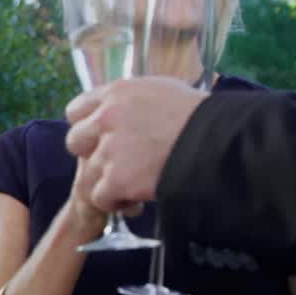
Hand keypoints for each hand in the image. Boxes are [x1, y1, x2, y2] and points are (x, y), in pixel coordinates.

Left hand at [65, 77, 208, 211]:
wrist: (221, 143)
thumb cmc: (202, 117)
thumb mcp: (163, 91)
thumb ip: (133, 100)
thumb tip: (124, 107)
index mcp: (117, 93)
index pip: (76, 110)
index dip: (87, 127)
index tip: (99, 138)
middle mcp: (107, 118)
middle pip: (74, 142)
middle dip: (91, 155)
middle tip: (114, 164)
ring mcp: (110, 150)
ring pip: (86, 173)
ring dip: (105, 183)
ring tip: (128, 187)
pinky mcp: (117, 179)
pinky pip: (99, 196)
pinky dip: (115, 203)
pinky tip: (134, 200)